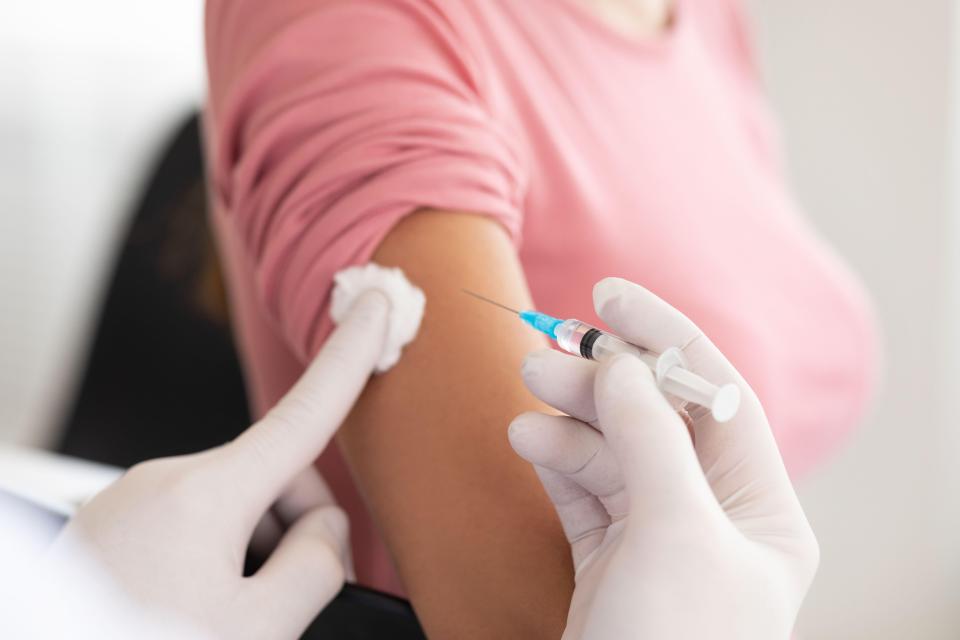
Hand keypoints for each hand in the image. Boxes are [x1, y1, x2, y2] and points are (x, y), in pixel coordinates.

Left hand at [45, 291, 390, 638]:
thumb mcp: (256, 629)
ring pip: (235, 507)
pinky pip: (192, 525)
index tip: (373, 306)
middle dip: (297, 532)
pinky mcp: (111, 529)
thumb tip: (322, 534)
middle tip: (286, 606)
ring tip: (227, 618)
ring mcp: (130, 504)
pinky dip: (213, 561)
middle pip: (275, 479)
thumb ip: (315, 567)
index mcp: (201, 496)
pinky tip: (194, 611)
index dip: (350, 357)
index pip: (302, 415)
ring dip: (253, 555)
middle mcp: (161, 483)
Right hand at [509, 278, 818, 638]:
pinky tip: (528, 440)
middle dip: (602, 382)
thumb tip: (622, 363)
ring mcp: (658, 540)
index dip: (667, 339)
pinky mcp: (610, 560)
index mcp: (760, 513)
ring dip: (569, 420)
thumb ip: (649, 436)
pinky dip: (555, 461)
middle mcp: (713, 520)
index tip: (612, 296)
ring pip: (613, 453)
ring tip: (526, 400)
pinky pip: (583, 490)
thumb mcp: (673, 532)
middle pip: (656, 420)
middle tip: (546, 354)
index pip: (716, 398)